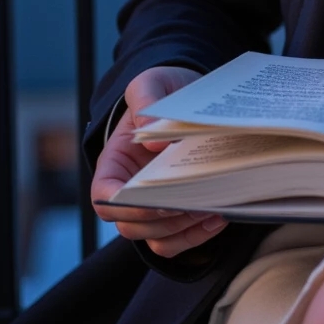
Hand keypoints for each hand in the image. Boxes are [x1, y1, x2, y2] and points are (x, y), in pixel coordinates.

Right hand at [91, 64, 228, 257]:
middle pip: (131, 225)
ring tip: (212, 208)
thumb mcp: (150, 82)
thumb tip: (154, 142)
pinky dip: (196, 236)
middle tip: (194, 202)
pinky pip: (177, 240)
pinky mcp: (175, 214)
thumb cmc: (162, 90)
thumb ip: (146, 100)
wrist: (186, 95)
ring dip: (182, 230)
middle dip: (162, 219)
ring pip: (156, 238)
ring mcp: (152, 205)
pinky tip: (220, 216)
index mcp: (114, 162)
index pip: (103, 197)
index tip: (152, 198)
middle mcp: (129, 190)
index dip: (123, 205)